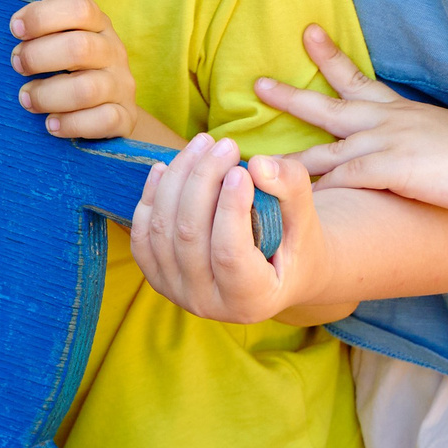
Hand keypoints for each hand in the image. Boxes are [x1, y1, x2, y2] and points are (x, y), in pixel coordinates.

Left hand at [9, 0, 139, 139]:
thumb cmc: (73, 72)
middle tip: (18, 66)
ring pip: (86, 89)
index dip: (43, 16)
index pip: (79, 9)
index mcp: (98, 26)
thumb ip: (42, 35)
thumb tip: (12, 30)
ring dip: (47, 96)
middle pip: (79, 47)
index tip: (16, 29)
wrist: (113, 114)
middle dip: (38, 57)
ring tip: (26, 99)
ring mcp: (121, 85)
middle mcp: (113, 52)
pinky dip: (71, 124)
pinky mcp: (125, 117)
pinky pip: (103, 120)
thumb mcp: (63, 45)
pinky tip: (52, 125)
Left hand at [131, 137, 327, 324]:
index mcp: (251, 300)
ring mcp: (176, 292)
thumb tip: (258, 165)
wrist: (274, 269)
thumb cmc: (295, 243)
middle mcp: (207, 304)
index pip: (229, 252)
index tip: (241, 168)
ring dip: (178, 178)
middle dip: (203, 179)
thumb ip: (291, 188)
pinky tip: (165, 168)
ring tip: (202, 144)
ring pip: (161, 229)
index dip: (230, 207)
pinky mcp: (157, 276)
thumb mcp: (305, 218)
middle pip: (189, 234)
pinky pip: (141, 235)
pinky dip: (150, 197)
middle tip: (225, 144)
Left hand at [258, 26, 447, 215]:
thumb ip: (427, 135)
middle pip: (328, 104)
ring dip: (282, 158)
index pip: (359, 79)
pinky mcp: (391, 169)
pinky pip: (339, 179)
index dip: (331, 58)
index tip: (308, 34)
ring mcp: (386, 145)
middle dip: (290, 95)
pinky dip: (309, 188)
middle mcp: (387, 123)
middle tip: (256, 82)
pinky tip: (285, 197)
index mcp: (401, 113)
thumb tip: (421, 143)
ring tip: (244, 162)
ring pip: (321, 148)